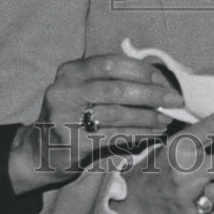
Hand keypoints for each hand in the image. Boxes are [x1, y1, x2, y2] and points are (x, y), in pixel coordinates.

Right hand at [9, 53, 182, 192]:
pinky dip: (139, 133)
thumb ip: (111, 79)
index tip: (164, 81)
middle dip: (151, 94)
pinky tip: (154, 133)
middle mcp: (65, 90)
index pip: (112, 63)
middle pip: (117, 88)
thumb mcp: (84, 89)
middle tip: (174, 101)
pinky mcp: (72, 142)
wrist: (39, 150)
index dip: (142, 71)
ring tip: (166, 119)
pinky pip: (114, 135)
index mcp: (71, 71)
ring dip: (148, 116)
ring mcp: (66, 116)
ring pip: (117, 113)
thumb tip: (157, 79)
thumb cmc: (73, 115)